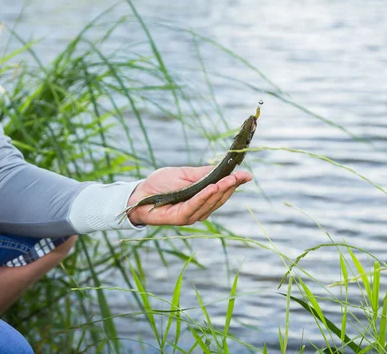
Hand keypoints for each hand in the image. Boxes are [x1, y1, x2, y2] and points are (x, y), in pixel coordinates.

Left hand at [127, 166, 251, 225]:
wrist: (138, 194)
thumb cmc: (160, 183)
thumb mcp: (186, 174)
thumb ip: (204, 173)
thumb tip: (224, 168)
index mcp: (202, 198)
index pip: (222, 191)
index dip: (235, 183)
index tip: (248, 175)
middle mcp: (200, 209)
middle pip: (220, 198)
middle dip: (231, 186)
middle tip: (240, 175)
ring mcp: (191, 215)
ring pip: (210, 203)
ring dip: (220, 191)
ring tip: (228, 179)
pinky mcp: (180, 218)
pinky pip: (195, 206)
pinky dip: (204, 197)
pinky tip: (212, 187)